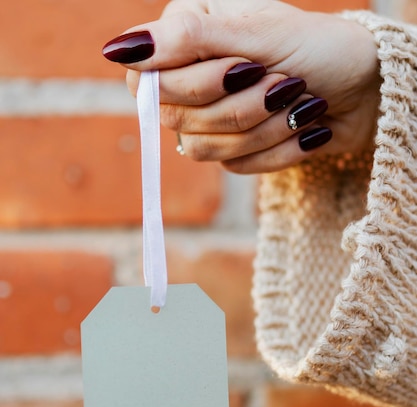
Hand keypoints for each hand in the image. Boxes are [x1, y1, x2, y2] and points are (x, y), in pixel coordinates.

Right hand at [102, 0, 379, 172]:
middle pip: (177, 119)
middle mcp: (190, 79)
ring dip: (264, 128)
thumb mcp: (256, 33)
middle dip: (241, 105)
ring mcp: (210, 119)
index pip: (147, 81)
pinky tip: (305, 129)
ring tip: (301, 102)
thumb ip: (187, 39)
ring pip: (205, 149)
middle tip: (284, 82)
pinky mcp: (233, 152)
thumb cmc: (316, 48)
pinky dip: (277, 149)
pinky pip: (236, 168)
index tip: (242, 68)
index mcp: (186, 38)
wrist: (363, 88)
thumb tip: (119, 49)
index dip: (192, 86)